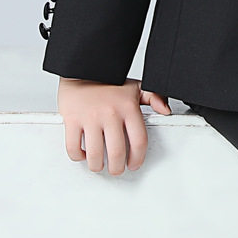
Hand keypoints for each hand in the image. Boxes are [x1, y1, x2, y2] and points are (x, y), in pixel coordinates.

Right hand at [57, 76, 171, 174]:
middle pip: (117, 152)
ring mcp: (90, 117)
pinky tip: (84, 154)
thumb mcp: (135, 87)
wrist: (83, 68)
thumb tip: (166, 110)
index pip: (139, 140)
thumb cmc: (108, 82)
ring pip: (95, 155)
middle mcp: (110, 113)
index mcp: (128, 107)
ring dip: (97, 166)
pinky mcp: (72, 120)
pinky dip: (78, 157)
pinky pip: (74, 147)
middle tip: (116, 169)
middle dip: (117, 168)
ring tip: (99, 164)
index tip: (133, 164)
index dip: (137, 158)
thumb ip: (154, 98)